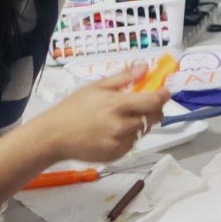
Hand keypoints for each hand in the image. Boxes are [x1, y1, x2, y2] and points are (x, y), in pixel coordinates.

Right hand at [36, 64, 171, 163]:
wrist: (54, 136)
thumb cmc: (73, 108)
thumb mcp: (96, 86)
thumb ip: (123, 77)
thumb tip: (144, 66)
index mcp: (117, 105)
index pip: (153, 101)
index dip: (163, 96)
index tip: (165, 92)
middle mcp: (121, 125)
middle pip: (153, 117)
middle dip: (154, 109)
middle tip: (146, 104)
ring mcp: (120, 142)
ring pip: (143, 131)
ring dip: (141, 123)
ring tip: (123, 118)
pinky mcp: (116, 155)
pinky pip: (132, 143)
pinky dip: (129, 136)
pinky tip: (114, 131)